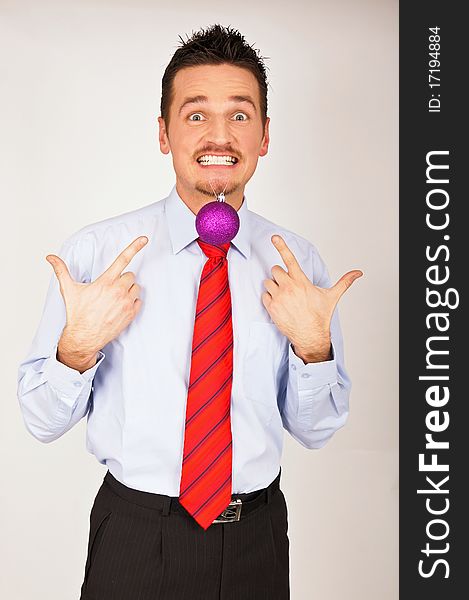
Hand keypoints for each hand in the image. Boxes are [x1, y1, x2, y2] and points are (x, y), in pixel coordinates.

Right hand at [46, 236, 148, 363]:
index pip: (122, 260)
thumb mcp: (69, 290)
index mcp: (105, 282)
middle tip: (110, 289)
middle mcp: (118, 291)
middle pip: (130, 275)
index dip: (134, 247)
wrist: (84, 337)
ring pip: (136, 288)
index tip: (144, 239)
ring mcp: (126, 303)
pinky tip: (119, 307)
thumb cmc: (77, 313)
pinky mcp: (131, 314)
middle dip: (122, 280)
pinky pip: (138, 301)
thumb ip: (61, 270)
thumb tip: (50, 257)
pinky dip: (132, 302)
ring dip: (128, 290)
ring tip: (114, 299)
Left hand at [262, 235, 362, 362]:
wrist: (311, 336)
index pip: (290, 259)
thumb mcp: (332, 296)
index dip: (282, 246)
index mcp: (302, 281)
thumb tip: (358, 273)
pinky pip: (264, 295)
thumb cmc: (320, 316)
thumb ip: (344, 282)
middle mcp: (289, 287)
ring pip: (268, 282)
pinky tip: (279, 305)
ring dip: (274, 287)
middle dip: (280, 276)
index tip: (274, 237)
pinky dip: (269, 299)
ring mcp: (279, 297)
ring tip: (284, 297)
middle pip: (275, 270)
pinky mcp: (271, 307)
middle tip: (289, 286)